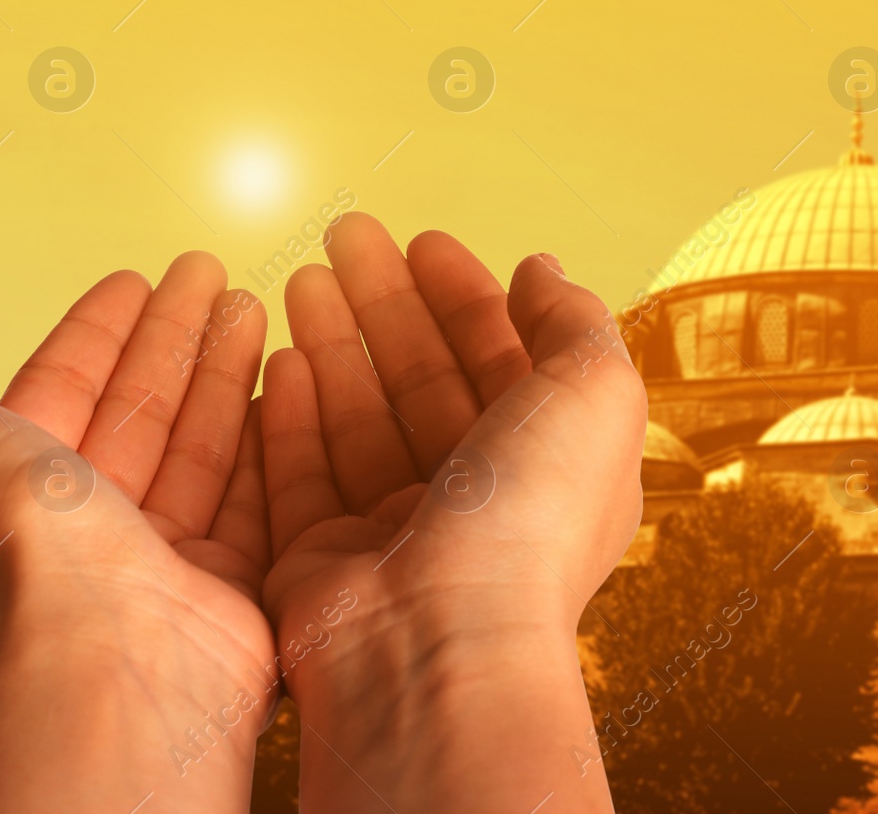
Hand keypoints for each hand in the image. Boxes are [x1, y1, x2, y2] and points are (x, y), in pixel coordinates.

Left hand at [0, 255, 274, 812]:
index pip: (65, 389)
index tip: (134, 279)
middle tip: (209, 274)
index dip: (97, 329)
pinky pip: (257, 489)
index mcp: (21, 490)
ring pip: (202, 441)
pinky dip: (271, 430)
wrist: (119, 648)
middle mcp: (92, 523)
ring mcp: (166, 551)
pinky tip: (287, 378)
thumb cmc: (31, 548)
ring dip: (225, 369)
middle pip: (141, 408)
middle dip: (173, 336)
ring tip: (254, 305)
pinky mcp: (234, 574)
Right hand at [258, 214, 645, 813]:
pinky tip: (281, 356)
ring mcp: (398, 531)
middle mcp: (478, 499)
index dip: (467, 295)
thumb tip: (541, 271)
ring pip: (360, 415)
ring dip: (335, 341)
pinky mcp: (324, 559)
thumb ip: (575, 323)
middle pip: (425, 378)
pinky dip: (294, 413)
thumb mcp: (596, 395)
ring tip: (302, 274)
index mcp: (551, 465)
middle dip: (389, 303)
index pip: (504, 361)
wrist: (439, 643)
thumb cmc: (529, 522)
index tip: (424, 242)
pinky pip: (302, 472)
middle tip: (347, 235)